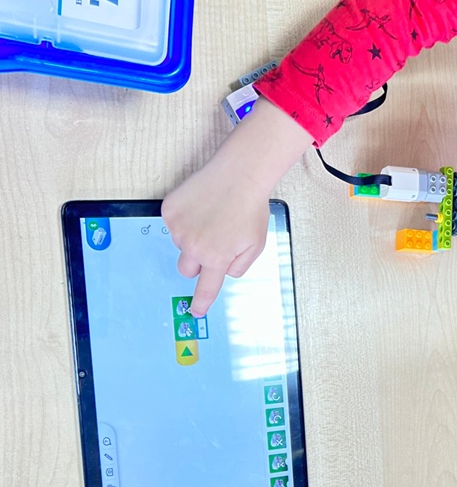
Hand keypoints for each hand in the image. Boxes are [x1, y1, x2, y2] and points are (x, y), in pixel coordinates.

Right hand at [162, 98, 311, 315]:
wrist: (239, 174)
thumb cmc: (250, 209)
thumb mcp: (256, 245)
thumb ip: (238, 266)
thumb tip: (223, 271)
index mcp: (216, 258)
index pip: (205, 288)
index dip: (200, 302)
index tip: (195, 312)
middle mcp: (193, 246)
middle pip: (186, 269)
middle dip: (197, 262)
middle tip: (212, 242)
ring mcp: (178, 228)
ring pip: (180, 243)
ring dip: (192, 236)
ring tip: (212, 215)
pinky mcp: (169, 211)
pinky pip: (173, 224)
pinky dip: (185, 218)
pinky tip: (201, 205)